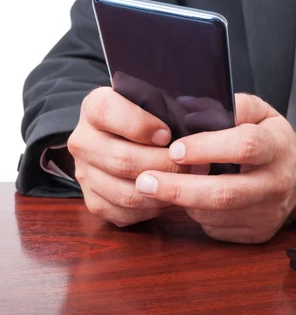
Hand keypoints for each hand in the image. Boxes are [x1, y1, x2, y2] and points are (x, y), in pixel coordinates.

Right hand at [67, 87, 190, 226]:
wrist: (131, 137)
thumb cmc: (153, 117)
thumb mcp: (157, 101)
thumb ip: (167, 107)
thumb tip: (194, 126)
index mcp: (95, 107)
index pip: (108, 112)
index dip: (140, 125)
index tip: (167, 134)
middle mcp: (83, 140)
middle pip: (122, 160)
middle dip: (164, 165)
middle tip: (193, 165)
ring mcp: (84, 173)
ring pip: (125, 193)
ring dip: (162, 192)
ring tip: (187, 184)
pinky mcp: (92, 201)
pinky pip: (122, 214)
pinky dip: (151, 210)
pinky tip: (168, 198)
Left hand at [134, 93, 295, 243]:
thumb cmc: (274, 141)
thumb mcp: (262, 113)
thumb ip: (234, 105)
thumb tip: (191, 108)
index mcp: (277, 147)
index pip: (244, 147)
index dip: (207, 148)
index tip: (174, 149)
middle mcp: (276, 183)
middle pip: (225, 193)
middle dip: (180, 189)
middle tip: (145, 181)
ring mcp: (268, 213)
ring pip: (214, 214)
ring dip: (184, 201)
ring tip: (165, 186)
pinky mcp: (259, 233)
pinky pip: (217, 228)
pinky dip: (198, 214)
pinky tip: (193, 199)